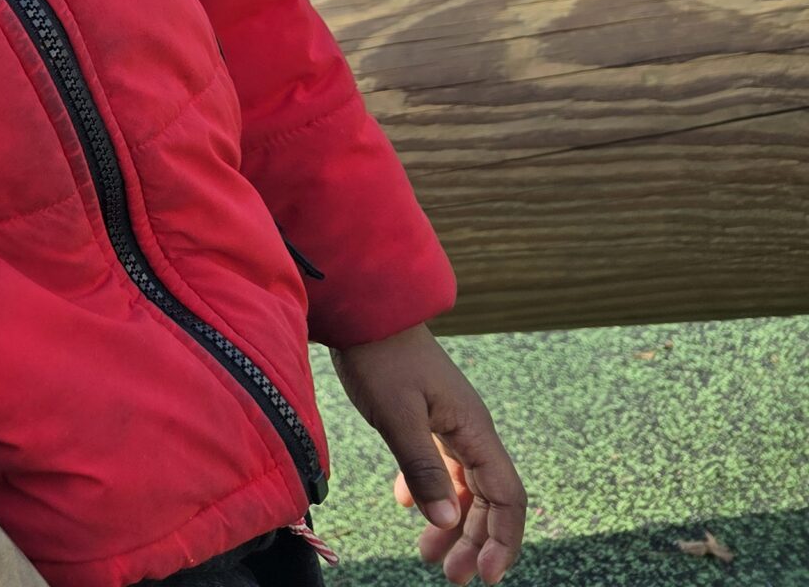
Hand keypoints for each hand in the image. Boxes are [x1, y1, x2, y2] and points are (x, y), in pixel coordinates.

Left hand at [332, 325, 525, 582]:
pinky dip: (428, 490)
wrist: (364, 310)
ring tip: (426, 554)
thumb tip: (448, 520)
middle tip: (450, 575)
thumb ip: (423, 468)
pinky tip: (407, 505)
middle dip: (475, 541)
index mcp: (474, 431)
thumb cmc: (380, 358)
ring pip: (463, 485)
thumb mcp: (398, 416)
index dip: (503, 540)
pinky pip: (440, 464)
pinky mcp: (428, 417)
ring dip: (451, 520)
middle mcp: (471, 430)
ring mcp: (451, 423)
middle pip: (488, 498)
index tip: (487, 576)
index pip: (507, 498)